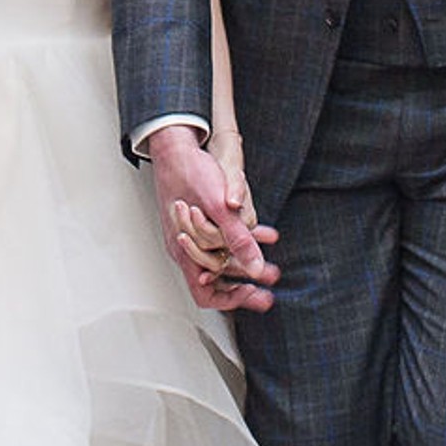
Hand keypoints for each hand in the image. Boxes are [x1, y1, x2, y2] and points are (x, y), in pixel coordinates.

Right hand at [145, 124, 276, 312]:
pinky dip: (239, 241)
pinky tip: (261, 233)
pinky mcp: (196, 222)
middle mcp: (184, 247)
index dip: (231, 300)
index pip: (205, 293)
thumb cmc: (190, 172)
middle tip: (269, 287)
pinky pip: (218, 241)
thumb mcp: (220, 208)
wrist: (174, 146)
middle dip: (245, 284)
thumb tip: (257, 268)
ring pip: (219, 260)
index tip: (254, 293)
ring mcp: (188, 236)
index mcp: (185, 250)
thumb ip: (239, 240)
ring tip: (271, 263)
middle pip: (215, 280)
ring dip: (246, 261)